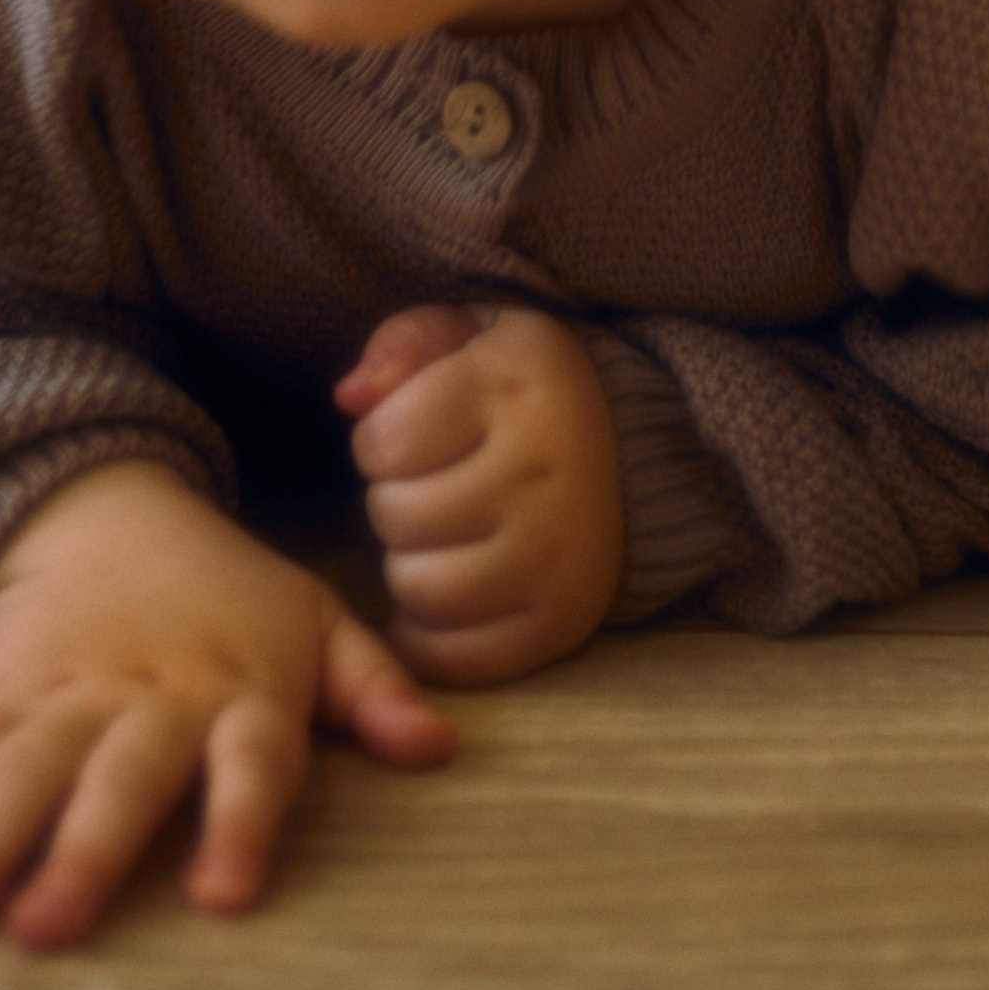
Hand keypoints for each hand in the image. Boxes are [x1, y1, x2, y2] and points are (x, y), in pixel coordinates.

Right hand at [0, 460, 451, 949]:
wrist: (112, 511)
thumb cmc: (230, 598)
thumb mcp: (315, 623)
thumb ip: (374, 690)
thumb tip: (441, 749)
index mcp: (237, 693)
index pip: (250, 761)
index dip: (240, 823)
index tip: (223, 897)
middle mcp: (149, 702)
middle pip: (120, 780)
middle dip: (82, 852)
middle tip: (49, 930)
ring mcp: (65, 698)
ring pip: (22, 772)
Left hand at [337, 303, 624, 685]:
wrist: (639, 455)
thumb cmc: (527, 392)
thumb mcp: (475, 335)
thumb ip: (406, 343)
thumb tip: (349, 397)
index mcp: (516, 388)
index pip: (383, 443)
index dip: (383, 440)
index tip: (421, 434)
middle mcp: (541, 473)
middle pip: (395, 518)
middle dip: (397, 502)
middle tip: (435, 487)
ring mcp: (555, 556)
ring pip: (417, 589)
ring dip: (411, 566)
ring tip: (444, 535)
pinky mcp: (559, 623)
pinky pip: (452, 654)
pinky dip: (432, 632)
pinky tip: (451, 589)